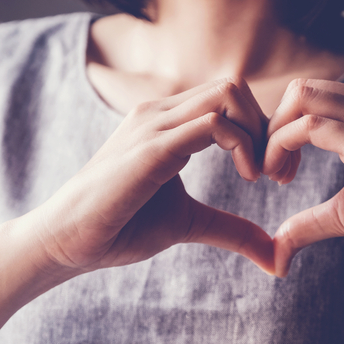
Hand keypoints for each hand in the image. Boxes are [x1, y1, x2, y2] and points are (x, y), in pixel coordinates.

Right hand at [33, 78, 274, 276]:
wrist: (67, 241)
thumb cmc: (121, 226)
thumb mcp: (189, 223)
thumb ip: (231, 229)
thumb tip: (274, 256)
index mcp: (168, 122)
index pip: (230, 99)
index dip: (263, 130)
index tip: (276, 172)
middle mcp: (160, 113)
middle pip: (234, 87)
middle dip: (268, 126)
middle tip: (277, 172)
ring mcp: (154, 125)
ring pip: (227, 94)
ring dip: (259, 132)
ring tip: (261, 174)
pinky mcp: (151, 148)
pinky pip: (212, 124)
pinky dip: (242, 145)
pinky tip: (247, 177)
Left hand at [264, 79, 343, 276]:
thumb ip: (311, 219)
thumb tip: (277, 248)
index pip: (313, 96)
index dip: (283, 128)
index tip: (278, 170)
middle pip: (302, 90)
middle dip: (272, 127)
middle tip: (269, 171)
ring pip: (303, 100)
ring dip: (275, 138)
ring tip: (277, 177)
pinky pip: (314, 128)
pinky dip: (284, 146)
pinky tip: (284, 178)